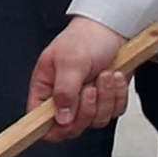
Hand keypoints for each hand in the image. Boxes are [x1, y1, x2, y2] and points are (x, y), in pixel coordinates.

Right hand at [29, 17, 140, 134]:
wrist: (112, 28)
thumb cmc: (86, 38)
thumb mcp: (71, 61)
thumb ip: (64, 91)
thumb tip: (61, 119)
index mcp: (45, 88)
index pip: (39, 121)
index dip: (52, 127)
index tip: (68, 120)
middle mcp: (63, 98)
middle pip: (71, 127)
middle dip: (87, 108)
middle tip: (90, 86)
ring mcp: (85, 102)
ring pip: (95, 121)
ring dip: (105, 98)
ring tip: (105, 75)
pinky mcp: (105, 101)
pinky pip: (113, 112)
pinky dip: (118, 95)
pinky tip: (115, 77)